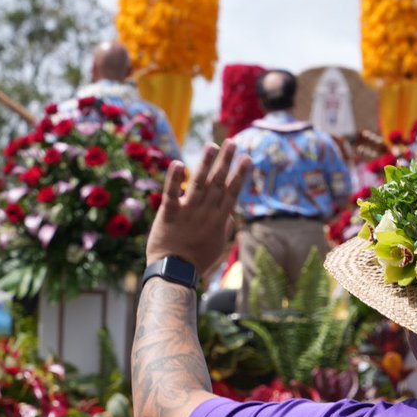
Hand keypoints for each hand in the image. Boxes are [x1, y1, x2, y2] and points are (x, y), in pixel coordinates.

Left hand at [145, 140, 250, 271]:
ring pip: (198, 183)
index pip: (231, 193)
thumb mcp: (217, 246)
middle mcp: (205, 212)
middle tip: (232, 142)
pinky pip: (171, 193)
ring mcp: (188, 212)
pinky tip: (178, 163)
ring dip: (205, 163)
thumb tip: (231, 216)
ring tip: (212, 145)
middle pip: (218, 183)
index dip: (239, 174)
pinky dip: (174, 178)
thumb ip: (224, 228)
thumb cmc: (197, 262)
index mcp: (218, 220)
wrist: (175, 273)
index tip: (247, 159)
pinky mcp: (169, 214)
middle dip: (226, 162)